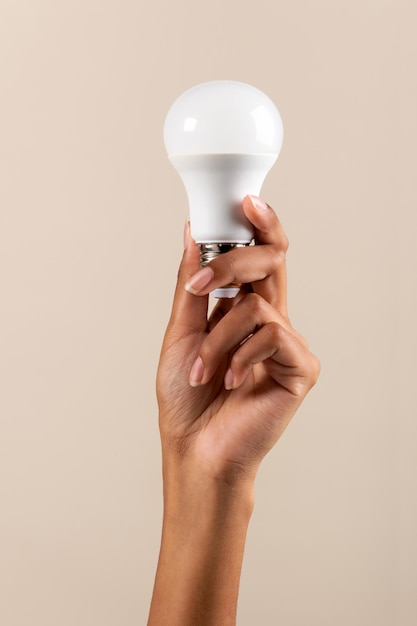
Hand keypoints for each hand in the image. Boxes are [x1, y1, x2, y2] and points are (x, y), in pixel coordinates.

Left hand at [157, 195, 319, 482]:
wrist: (196, 449)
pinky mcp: (301, 367)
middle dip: (231, 264)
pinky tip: (229, 381)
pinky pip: (272, 337)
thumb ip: (191, 283)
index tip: (246, 201)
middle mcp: (271, 320)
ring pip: (258, 306)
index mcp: (245, 309)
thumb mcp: (181, 331)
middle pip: (270, 262)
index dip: (261, 225)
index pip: (262, 256)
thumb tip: (190, 231)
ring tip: (204, 370)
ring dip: (217, 338)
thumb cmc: (187, 396)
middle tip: (201, 285)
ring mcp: (288, 343)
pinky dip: (240, 356)